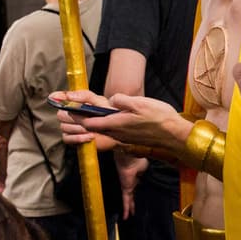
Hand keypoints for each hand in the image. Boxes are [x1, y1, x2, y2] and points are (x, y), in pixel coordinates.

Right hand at [50, 89, 122, 150]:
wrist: (115, 130)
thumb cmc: (106, 113)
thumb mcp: (99, 102)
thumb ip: (85, 96)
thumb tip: (68, 96)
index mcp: (73, 103)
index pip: (59, 98)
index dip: (57, 97)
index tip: (55, 97)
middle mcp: (68, 114)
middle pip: (61, 115)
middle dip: (75, 118)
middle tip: (87, 120)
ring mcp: (68, 127)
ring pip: (65, 127)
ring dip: (79, 128)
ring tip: (93, 129)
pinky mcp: (71, 139)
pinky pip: (67, 139)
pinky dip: (78, 138)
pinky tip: (90, 136)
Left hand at [51, 89, 190, 151]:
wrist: (174, 135)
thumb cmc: (159, 118)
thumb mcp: (140, 102)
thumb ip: (122, 100)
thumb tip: (111, 99)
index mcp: (115, 123)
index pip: (88, 121)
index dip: (76, 115)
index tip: (66, 109)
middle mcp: (116, 133)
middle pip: (90, 130)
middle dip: (76, 123)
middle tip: (66, 115)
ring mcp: (122, 138)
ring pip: (99, 133)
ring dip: (87, 127)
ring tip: (79, 120)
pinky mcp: (128, 140)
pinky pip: (109, 136)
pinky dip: (100, 131)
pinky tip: (103, 125)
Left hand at [114, 152, 148, 219]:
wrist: (131, 157)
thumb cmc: (138, 159)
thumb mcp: (147, 168)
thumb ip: (148, 175)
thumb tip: (154, 180)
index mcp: (138, 176)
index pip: (139, 185)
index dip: (141, 191)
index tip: (144, 196)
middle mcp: (132, 182)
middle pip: (133, 194)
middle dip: (134, 201)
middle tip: (135, 209)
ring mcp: (128, 186)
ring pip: (128, 200)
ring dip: (130, 208)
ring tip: (130, 216)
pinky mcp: (125, 188)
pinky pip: (125, 201)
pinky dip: (126, 209)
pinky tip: (126, 216)